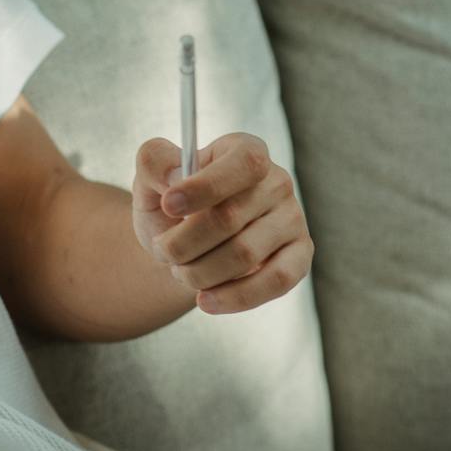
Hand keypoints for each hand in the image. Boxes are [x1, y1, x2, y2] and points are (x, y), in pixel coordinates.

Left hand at [131, 132, 312, 313]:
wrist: (185, 244)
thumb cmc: (171, 204)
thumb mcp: (152, 177)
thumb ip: (155, 162)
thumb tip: (174, 178)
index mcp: (246, 150)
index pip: (243, 163)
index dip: (205, 186)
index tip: (167, 205)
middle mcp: (277, 181)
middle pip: (231, 217)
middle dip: (184, 242)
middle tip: (163, 250)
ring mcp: (292, 219)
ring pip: (245, 255)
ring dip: (199, 272)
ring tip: (181, 271)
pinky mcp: (299, 257)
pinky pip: (275, 282)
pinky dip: (235, 297)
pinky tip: (205, 300)